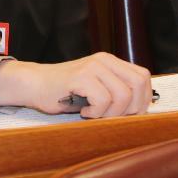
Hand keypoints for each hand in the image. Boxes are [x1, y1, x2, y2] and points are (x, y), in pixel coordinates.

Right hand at [0, 52, 151, 117]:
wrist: (35, 84)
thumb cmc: (65, 92)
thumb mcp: (96, 87)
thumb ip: (116, 90)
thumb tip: (141, 110)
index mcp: (110, 61)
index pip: (143, 77)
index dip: (142, 98)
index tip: (129, 113)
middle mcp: (104, 60)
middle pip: (138, 85)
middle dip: (131, 108)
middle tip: (112, 116)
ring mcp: (92, 67)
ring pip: (123, 95)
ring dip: (111, 113)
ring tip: (95, 114)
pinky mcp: (81, 77)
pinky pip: (103, 100)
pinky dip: (96, 113)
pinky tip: (84, 112)